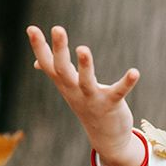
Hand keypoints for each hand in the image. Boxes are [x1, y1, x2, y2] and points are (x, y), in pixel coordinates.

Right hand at [25, 25, 143, 165]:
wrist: (106, 138)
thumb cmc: (87, 106)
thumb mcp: (68, 89)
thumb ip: (54, 74)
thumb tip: (36, 63)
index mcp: (65, 84)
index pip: (47, 64)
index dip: (39, 47)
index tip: (31, 28)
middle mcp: (74, 91)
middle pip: (62, 70)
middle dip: (59, 49)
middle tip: (57, 28)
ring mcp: (92, 99)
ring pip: (86, 82)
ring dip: (85, 66)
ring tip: (82, 49)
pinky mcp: (111, 104)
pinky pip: (118, 92)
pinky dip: (126, 83)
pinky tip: (134, 72)